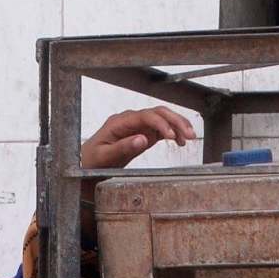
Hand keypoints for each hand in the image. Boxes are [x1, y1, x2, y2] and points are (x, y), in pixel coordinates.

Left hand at [81, 107, 197, 170]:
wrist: (87, 164)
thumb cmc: (92, 160)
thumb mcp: (105, 156)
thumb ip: (123, 147)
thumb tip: (142, 139)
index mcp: (119, 123)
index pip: (145, 116)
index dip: (161, 124)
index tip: (172, 136)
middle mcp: (130, 121)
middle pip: (157, 113)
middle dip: (175, 120)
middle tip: (190, 133)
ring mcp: (137, 127)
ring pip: (161, 118)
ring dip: (177, 124)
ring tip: (191, 136)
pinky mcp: (142, 135)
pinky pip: (160, 130)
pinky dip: (173, 133)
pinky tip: (182, 141)